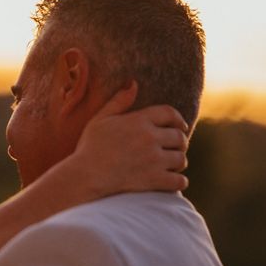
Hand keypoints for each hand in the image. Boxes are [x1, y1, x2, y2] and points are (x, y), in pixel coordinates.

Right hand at [73, 81, 188, 195]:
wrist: (84, 176)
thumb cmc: (89, 148)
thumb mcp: (99, 120)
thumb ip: (118, 102)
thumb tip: (133, 83)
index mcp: (139, 120)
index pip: (170, 114)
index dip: (178, 120)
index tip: (180, 126)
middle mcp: (150, 138)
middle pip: (179, 137)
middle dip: (180, 142)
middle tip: (176, 148)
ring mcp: (153, 160)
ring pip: (181, 159)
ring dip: (179, 162)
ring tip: (173, 165)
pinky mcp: (154, 180)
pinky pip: (179, 181)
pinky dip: (179, 182)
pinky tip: (174, 181)